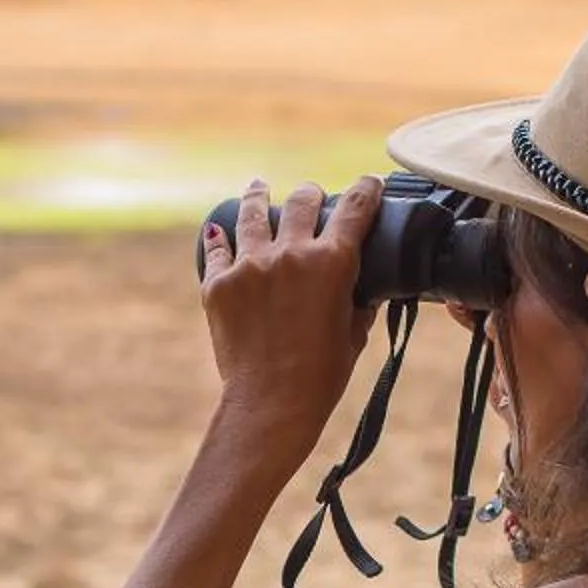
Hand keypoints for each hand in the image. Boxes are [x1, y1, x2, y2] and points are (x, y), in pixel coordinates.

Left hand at [199, 177, 380, 461]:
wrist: (271, 404)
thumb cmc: (321, 376)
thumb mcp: (354, 334)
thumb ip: (362, 301)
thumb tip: (368, 286)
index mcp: (332, 262)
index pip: (355, 208)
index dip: (366, 189)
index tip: (369, 183)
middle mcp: (290, 253)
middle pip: (302, 200)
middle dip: (311, 194)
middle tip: (310, 195)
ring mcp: (250, 266)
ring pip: (252, 213)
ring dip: (258, 196)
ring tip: (257, 188)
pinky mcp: (218, 284)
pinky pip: (217, 249)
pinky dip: (220, 241)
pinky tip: (218, 231)